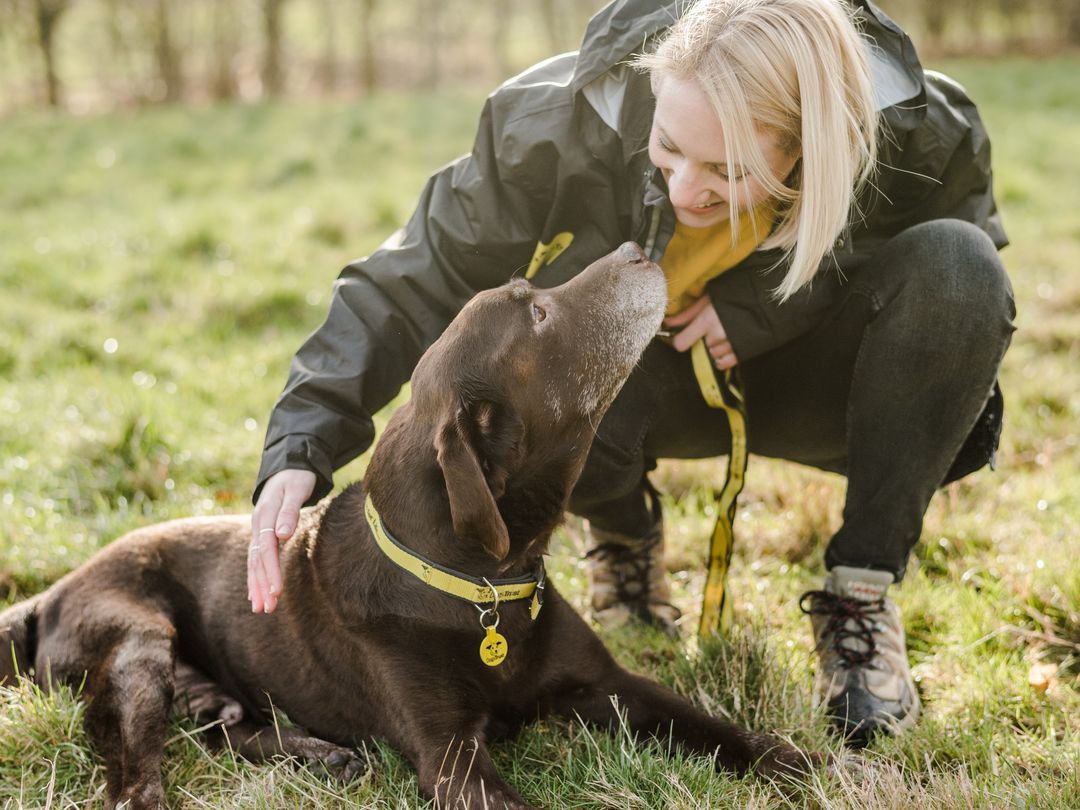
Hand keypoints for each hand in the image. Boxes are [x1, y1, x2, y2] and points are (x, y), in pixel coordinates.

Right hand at [248, 469, 316, 613]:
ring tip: (261, 608)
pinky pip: (255, 559)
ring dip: (257, 586)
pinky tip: (256, 594)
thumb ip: (289, 511)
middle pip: (257, 559)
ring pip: (254, 562)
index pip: (266, 548)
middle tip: (267, 609)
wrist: (288, 466)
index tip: (276, 591)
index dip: (270, 570)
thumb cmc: (297, 477)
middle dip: (261, 585)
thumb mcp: (296, 489)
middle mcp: (258, 524)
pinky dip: (255, 577)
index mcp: (265, 514)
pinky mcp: (262, 533)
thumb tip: (282, 534)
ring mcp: (258, 529)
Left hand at [664, 295, 738, 369]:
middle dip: (705, 337)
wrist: (769, 297)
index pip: (681, 343)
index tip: (682, 336)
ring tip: (726, 331)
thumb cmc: (736, 293)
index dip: (679, 340)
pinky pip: (725, 364)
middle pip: (700, 346)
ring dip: (716, 346)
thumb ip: (688, 313)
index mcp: (707, 320)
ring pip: (713, 353)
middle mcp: (717, 336)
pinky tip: (725, 348)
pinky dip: (722, 359)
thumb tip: (668, 322)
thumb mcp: (710, 298)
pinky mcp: (743, 352)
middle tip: (716, 324)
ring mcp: (731, 345)